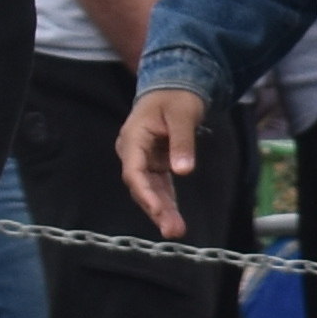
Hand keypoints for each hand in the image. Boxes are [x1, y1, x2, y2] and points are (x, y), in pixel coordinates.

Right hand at [116, 86, 212, 234]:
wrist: (173, 87)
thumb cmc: (176, 98)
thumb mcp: (183, 115)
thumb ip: (182, 142)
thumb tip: (183, 171)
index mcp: (133, 139)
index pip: (134, 171)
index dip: (145, 193)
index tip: (157, 210)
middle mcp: (134, 153)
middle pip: (141, 186)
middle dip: (155, 208)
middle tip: (172, 230)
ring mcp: (144, 160)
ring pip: (150, 190)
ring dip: (162, 210)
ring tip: (175, 230)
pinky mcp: (155, 164)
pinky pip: (160, 186)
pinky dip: (167, 201)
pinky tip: (174, 219)